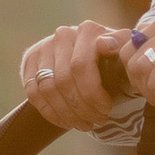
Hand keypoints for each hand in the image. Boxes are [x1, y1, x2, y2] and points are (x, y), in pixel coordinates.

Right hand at [18, 20, 132, 129]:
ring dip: (66, 113)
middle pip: (64, 80)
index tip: (106, 110)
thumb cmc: (113, 60)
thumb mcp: (124, 54)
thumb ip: (121, 46)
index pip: (81, 66)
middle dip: (81, 108)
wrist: (91, 58)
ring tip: (84, 125)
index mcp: (88, 30)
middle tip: (96, 121)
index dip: (92, 93)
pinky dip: (50, 113)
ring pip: (48, 89)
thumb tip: (104, 44)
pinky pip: (33, 93)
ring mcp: (44, 47)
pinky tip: (66, 122)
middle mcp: (63, 35)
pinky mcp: (31, 61)